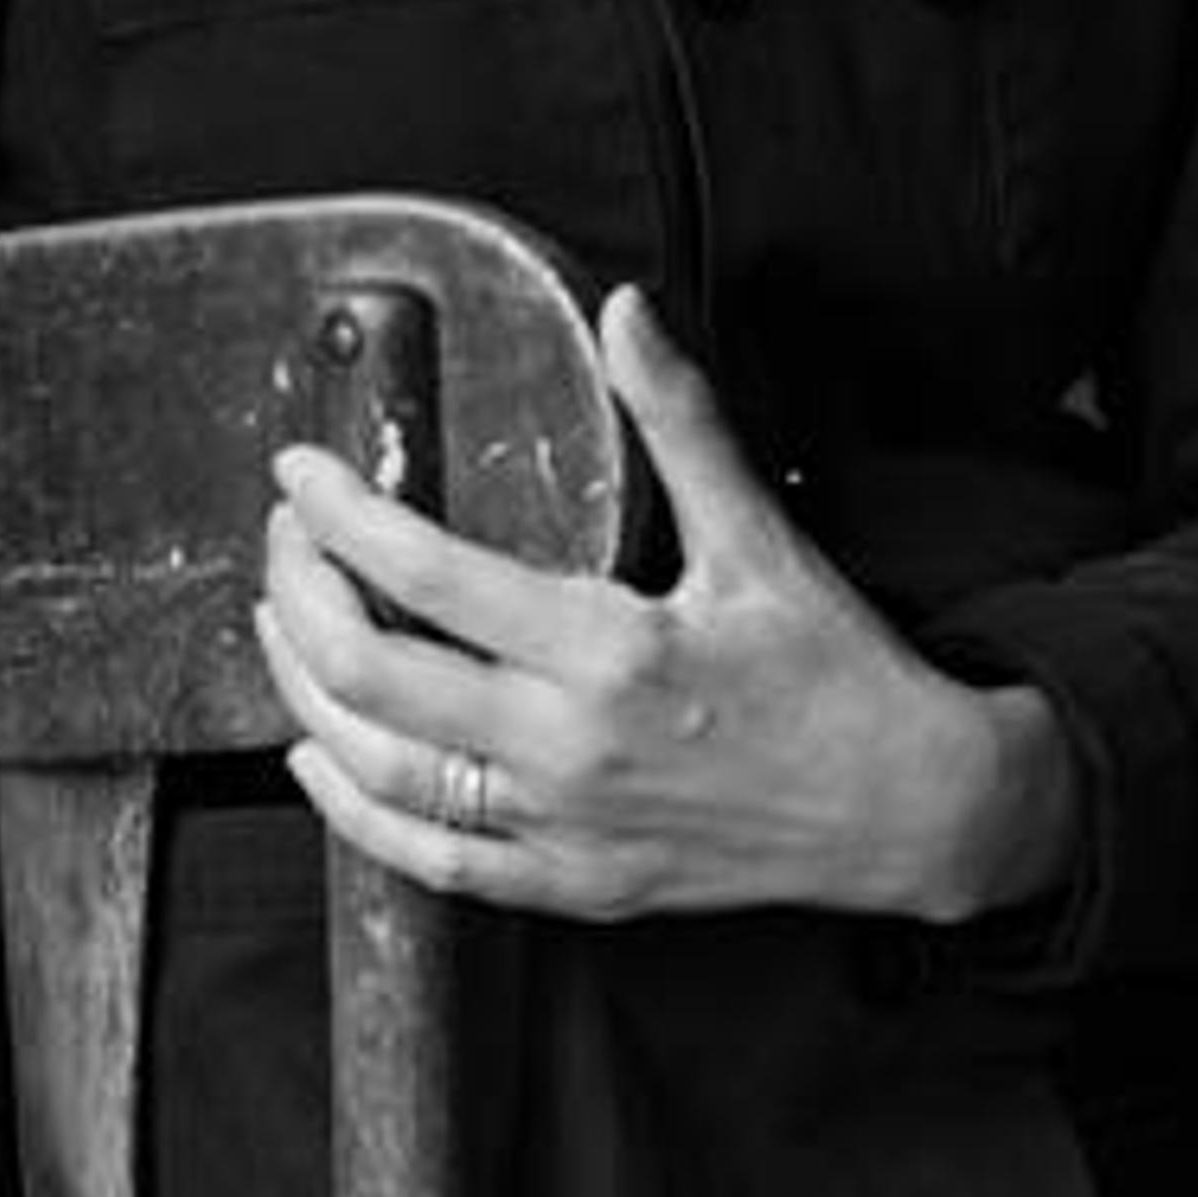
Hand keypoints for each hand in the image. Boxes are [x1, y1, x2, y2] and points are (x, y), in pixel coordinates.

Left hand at [254, 283, 1080, 923]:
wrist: (911, 807)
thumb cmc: (838, 671)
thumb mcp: (760, 532)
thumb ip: (680, 418)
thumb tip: (626, 310)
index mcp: (611, 651)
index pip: (426, 574)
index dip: (340, 517)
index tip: (301, 474)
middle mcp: (571, 748)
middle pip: (372, 676)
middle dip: (300, 596)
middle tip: (286, 542)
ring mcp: (564, 829)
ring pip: (381, 771)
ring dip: (308, 694)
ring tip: (286, 625)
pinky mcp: (573, 886)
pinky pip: (430, 861)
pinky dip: (355, 811)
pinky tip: (320, 757)